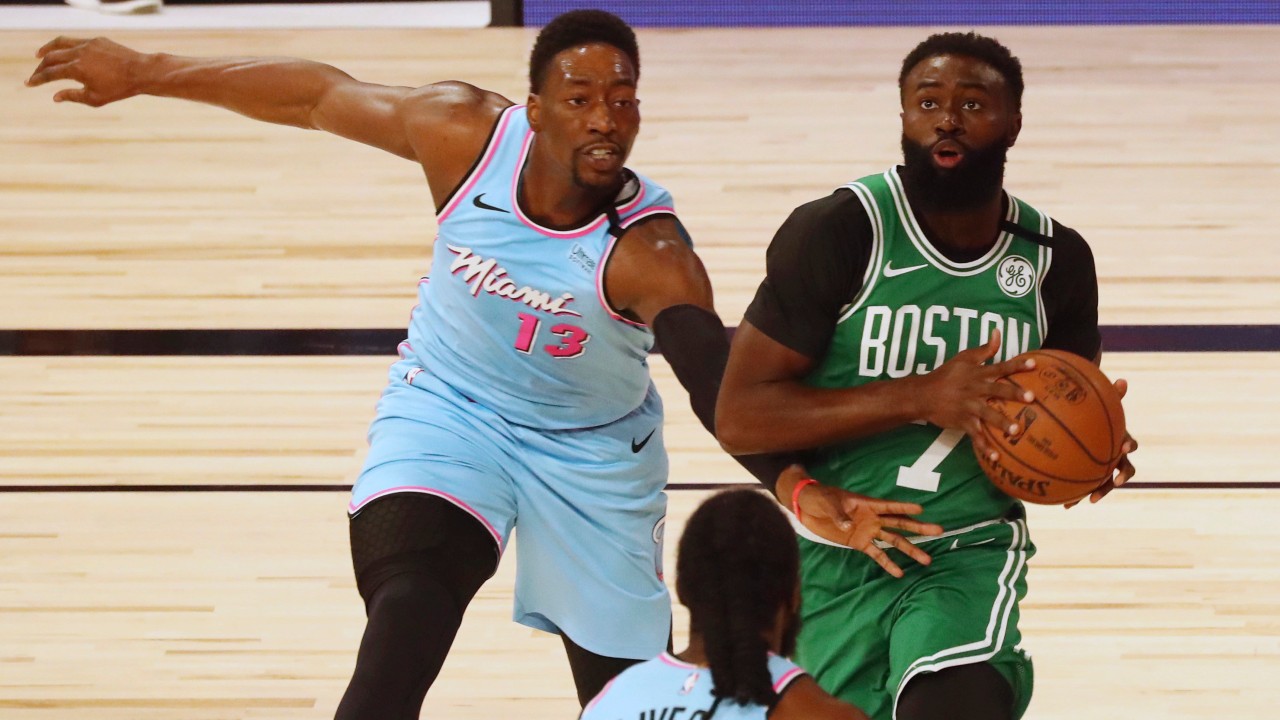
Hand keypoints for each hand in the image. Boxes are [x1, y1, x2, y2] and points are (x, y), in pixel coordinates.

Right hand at [26, 36, 146, 106]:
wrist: (141, 72)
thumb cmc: (120, 89)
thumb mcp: (95, 98)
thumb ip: (73, 96)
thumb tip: (55, 96)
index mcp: (76, 69)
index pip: (50, 73)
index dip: (37, 79)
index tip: (29, 83)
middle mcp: (79, 53)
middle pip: (51, 57)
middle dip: (41, 67)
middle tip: (36, 74)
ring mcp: (88, 44)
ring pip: (61, 43)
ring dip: (48, 49)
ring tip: (40, 55)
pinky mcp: (97, 40)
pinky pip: (76, 41)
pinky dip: (66, 46)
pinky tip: (65, 51)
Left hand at [777, 467, 942, 577]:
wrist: (807, 507)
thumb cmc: (819, 498)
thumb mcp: (828, 503)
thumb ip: (838, 514)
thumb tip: (847, 526)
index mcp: (867, 504)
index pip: (890, 506)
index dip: (904, 507)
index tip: (922, 508)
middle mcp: (873, 518)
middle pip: (900, 523)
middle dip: (918, 528)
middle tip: (938, 530)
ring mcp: (868, 531)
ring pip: (893, 541)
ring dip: (909, 550)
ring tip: (927, 560)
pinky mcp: (859, 543)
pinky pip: (877, 554)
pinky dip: (887, 564)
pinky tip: (899, 573)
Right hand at [915, 329, 1034, 462]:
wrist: (923, 395)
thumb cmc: (946, 375)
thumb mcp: (964, 358)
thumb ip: (985, 349)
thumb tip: (999, 332)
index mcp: (977, 374)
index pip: (1000, 367)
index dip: (1017, 366)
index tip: (1035, 365)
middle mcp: (975, 390)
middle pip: (997, 390)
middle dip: (1013, 393)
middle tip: (1030, 398)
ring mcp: (968, 407)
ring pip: (987, 415)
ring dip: (1001, 422)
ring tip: (1015, 431)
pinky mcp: (962, 422)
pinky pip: (975, 436)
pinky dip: (985, 447)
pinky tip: (997, 458)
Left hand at [1067, 378, 1137, 507]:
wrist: (1094, 427)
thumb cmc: (1100, 415)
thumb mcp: (1105, 405)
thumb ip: (1112, 395)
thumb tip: (1122, 379)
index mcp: (1121, 441)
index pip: (1131, 446)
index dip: (1130, 447)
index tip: (1126, 447)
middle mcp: (1117, 457)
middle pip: (1124, 470)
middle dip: (1119, 477)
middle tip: (1114, 483)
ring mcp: (1106, 468)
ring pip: (1106, 483)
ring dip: (1099, 491)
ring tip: (1088, 500)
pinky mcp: (1092, 475)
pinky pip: (1085, 487)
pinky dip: (1077, 495)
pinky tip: (1064, 504)